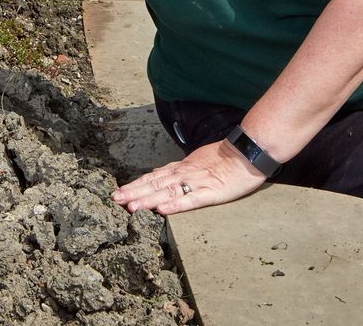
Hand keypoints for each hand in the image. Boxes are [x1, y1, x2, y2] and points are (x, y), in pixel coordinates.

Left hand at [111, 138, 266, 214]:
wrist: (247, 151)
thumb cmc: (225, 158)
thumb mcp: (197, 161)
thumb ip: (179, 170)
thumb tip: (160, 174)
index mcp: (181, 168)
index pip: (153, 177)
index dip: (135, 185)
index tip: (118, 193)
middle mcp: (184, 174)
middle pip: (155, 184)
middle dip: (133, 192)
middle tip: (114, 200)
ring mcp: (197, 183)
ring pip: (167, 192)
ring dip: (148, 200)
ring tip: (131, 207)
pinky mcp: (211, 192)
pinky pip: (190, 200)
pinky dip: (175, 206)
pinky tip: (162, 211)